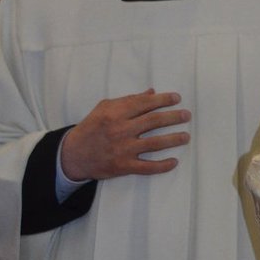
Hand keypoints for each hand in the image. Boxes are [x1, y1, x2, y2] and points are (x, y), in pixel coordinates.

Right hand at [60, 89, 190, 180]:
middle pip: (153, 121)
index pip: (145, 103)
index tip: (177, 98)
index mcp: (115, 113)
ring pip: (155, 144)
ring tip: (186, 136)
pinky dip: (162, 165)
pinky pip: (147, 167)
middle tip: (186, 115)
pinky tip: (174, 162)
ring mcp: (123, 149)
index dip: (163, 99)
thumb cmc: (91, 128)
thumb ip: (128, 100)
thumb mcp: (104, 108)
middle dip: (173, 117)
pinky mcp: (123, 166)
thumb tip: (151, 92)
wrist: (73, 155)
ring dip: (173, 140)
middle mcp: (120, 130)